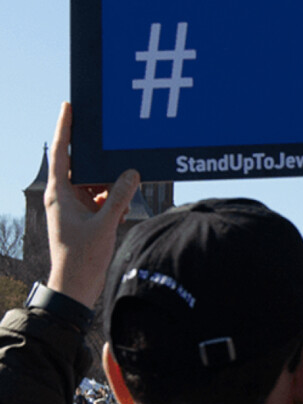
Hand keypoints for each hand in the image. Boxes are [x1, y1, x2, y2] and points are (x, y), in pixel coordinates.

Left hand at [44, 102, 140, 306]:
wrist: (74, 285)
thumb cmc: (81, 257)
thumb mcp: (105, 223)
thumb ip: (119, 197)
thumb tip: (131, 173)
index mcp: (59, 193)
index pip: (62, 152)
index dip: (65, 127)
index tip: (69, 107)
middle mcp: (63, 196)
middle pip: (82, 167)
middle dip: (100, 163)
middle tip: (115, 152)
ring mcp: (72, 206)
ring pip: (94, 183)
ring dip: (110, 186)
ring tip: (123, 192)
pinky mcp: (82, 216)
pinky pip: (99, 198)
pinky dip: (111, 199)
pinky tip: (123, 206)